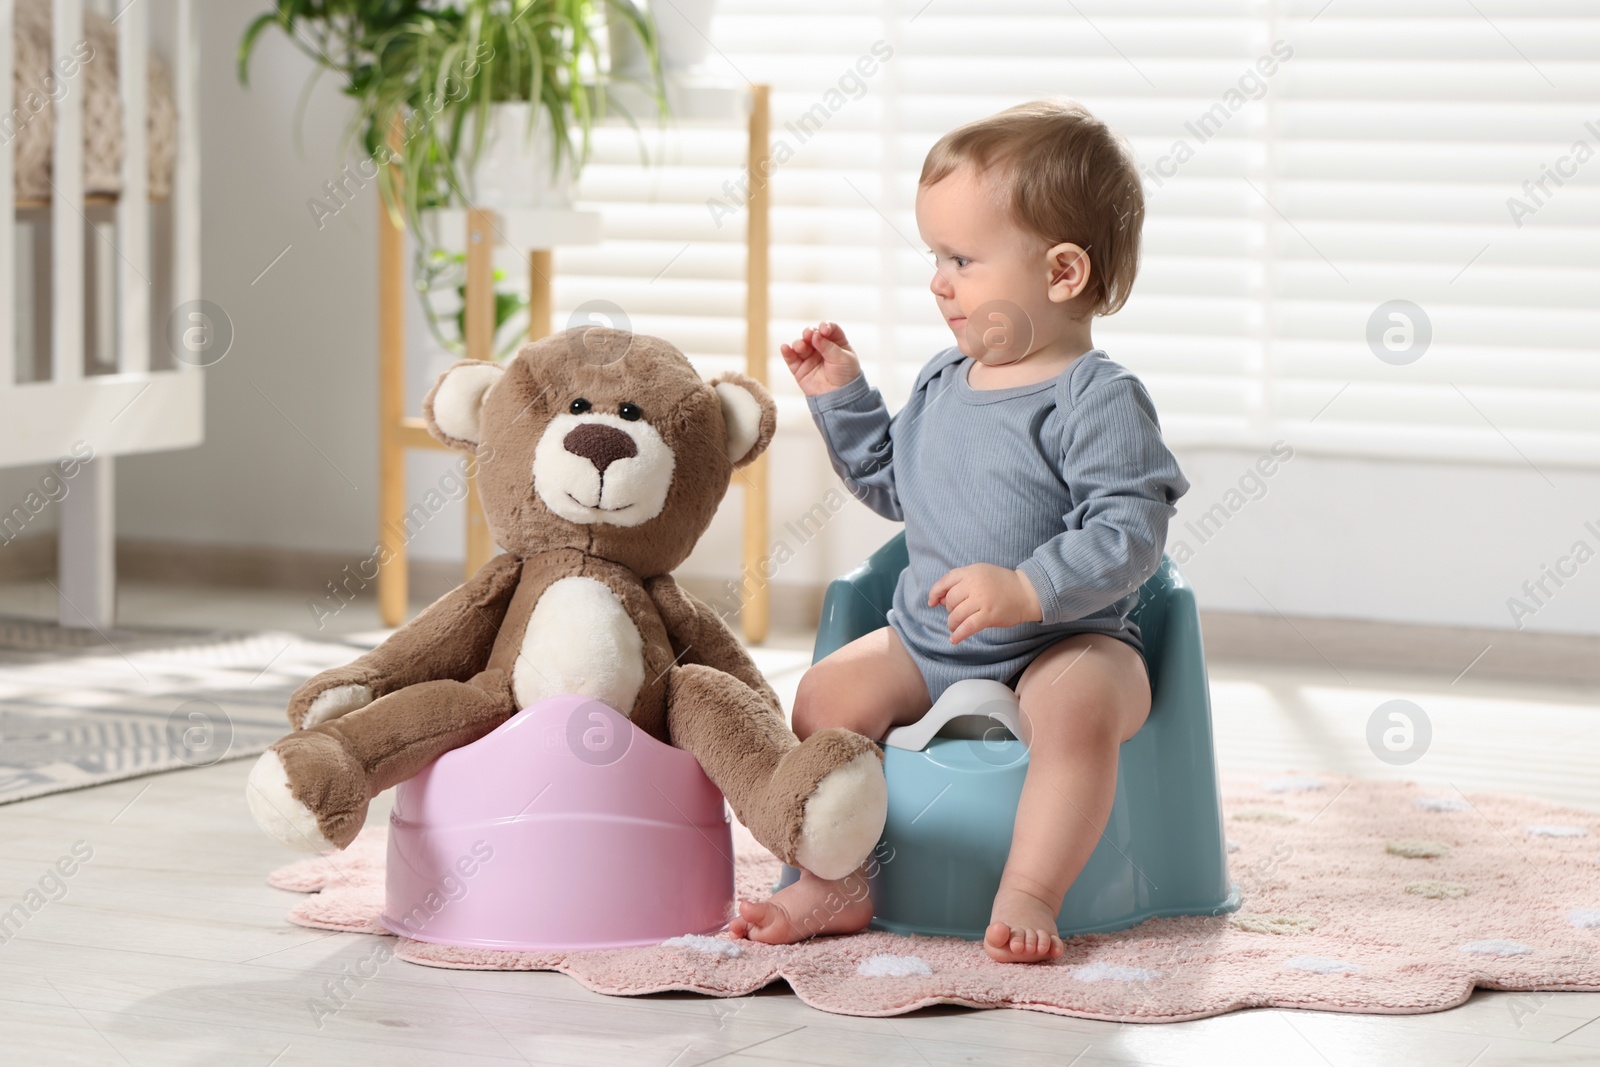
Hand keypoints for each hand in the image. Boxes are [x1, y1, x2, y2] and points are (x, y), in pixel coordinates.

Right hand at [781, 321, 860, 396]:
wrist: (839, 398)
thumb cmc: (846, 377)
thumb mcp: (842, 359)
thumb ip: (828, 346)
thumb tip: (815, 335)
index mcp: (836, 343)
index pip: (829, 329)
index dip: (825, 327)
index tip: (823, 330)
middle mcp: (822, 348)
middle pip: (812, 334)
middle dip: (809, 333)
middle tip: (809, 335)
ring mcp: (810, 358)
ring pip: (801, 344)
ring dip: (799, 342)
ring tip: (801, 346)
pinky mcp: (800, 369)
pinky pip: (791, 358)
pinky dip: (787, 352)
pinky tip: (785, 348)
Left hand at [928, 564, 1042, 643]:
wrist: (1026, 592)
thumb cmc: (1002, 584)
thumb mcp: (980, 574)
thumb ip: (961, 583)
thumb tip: (938, 598)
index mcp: (971, 572)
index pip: (945, 581)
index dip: (935, 593)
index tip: (932, 602)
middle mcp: (974, 584)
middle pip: (950, 600)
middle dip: (949, 609)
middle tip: (957, 613)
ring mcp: (981, 600)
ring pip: (956, 615)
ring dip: (952, 623)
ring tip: (955, 626)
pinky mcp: (988, 615)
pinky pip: (967, 627)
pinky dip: (958, 634)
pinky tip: (954, 639)